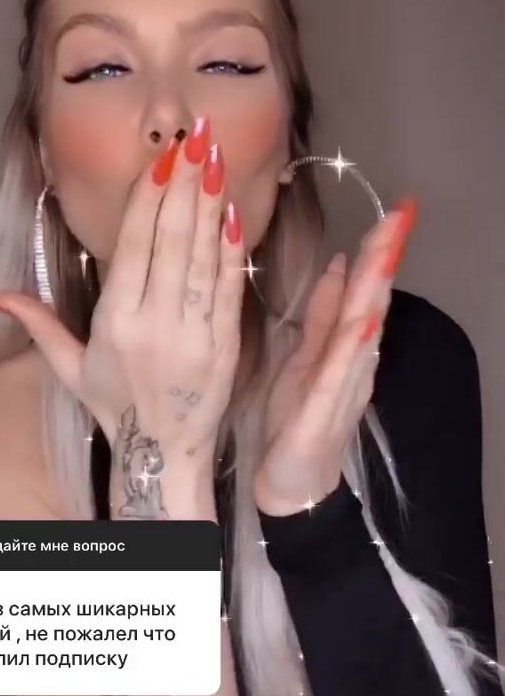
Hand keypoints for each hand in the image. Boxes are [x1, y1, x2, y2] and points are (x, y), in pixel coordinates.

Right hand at [0, 123, 245, 469]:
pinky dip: (232, 248)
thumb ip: (36, 322)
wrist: (162, 455)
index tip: (161, 158)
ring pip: (203, 256)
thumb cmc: (114, 405)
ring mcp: (195, 334)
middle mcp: (155, 324)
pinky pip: (228, 287)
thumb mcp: (69, 366)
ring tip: (215, 157)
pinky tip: (233, 211)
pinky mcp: (226, 344)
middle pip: (171, 241)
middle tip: (195, 136)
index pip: (134, 247)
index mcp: (115, 324)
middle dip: (184, 184)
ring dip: (211, 203)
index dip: (149, 198)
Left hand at [253, 198, 416, 514]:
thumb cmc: (295, 420)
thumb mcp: (305, 357)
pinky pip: (340, 377)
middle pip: (373, 303)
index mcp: (345, 345)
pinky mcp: (324, 415)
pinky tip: (362, 324)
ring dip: (375, 294)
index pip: (366, 289)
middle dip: (385, 259)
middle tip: (401, 216)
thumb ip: (323, 315)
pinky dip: (352, 350)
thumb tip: (339, 264)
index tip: (395, 208)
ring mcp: (343, 388)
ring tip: (384, 255)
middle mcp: (354, 363)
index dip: (379, 249)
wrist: (293, 487)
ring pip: (363, 334)